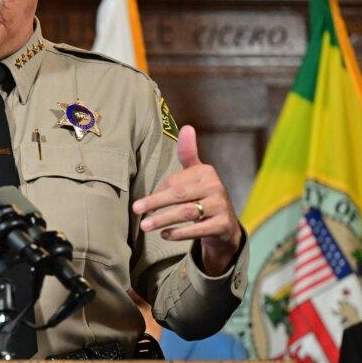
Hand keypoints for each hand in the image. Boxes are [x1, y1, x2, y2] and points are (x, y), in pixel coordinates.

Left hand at [131, 125, 241, 274]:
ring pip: (187, 213)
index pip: (176, 180)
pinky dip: (180, 233)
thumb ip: (187, 153)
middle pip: (179, 194)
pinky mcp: (222, 225)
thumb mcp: (197, 173)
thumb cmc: (203, 195)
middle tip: (136, 210)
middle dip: (155, 202)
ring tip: (144, 226)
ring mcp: (220, 207)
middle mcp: (215, 187)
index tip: (142, 203)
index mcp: (206, 172)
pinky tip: (164, 235)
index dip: (158, 191)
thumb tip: (187, 127)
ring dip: (163, 220)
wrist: (225, 226)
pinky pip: (198, 230)